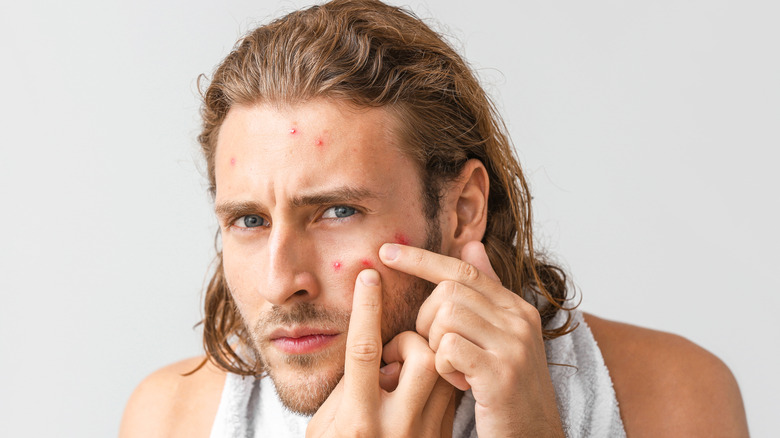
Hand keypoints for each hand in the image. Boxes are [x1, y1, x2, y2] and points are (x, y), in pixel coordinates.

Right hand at [306, 269, 455, 437]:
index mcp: (359, 420)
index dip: (367, 308)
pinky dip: (437, 376)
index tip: (369, 276)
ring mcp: (425, 433)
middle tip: (392, 352)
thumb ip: (347, 386)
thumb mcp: (324, 425)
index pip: (364, 350)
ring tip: (403, 371)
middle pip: (420, 356)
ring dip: (425, 357)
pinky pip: (451, 391)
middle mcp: (396, 425)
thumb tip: (370, 349)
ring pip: (443, 370)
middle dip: (409, 340)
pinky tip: (418, 384)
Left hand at [379, 241, 564, 437]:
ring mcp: (513, 345)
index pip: (462, 269)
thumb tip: (471, 244)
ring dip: (434, 345)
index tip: (386, 251)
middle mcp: (519, 320)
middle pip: (448, 291)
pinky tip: (459, 384)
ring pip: (445, 317)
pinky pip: (447, 349)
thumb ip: (486, 294)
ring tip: (452, 369)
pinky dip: (442, 367)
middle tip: (437, 350)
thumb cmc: (507, 391)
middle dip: (426, 319)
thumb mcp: (501, 338)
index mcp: (516, 308)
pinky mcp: (500, 373)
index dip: (421, 258)